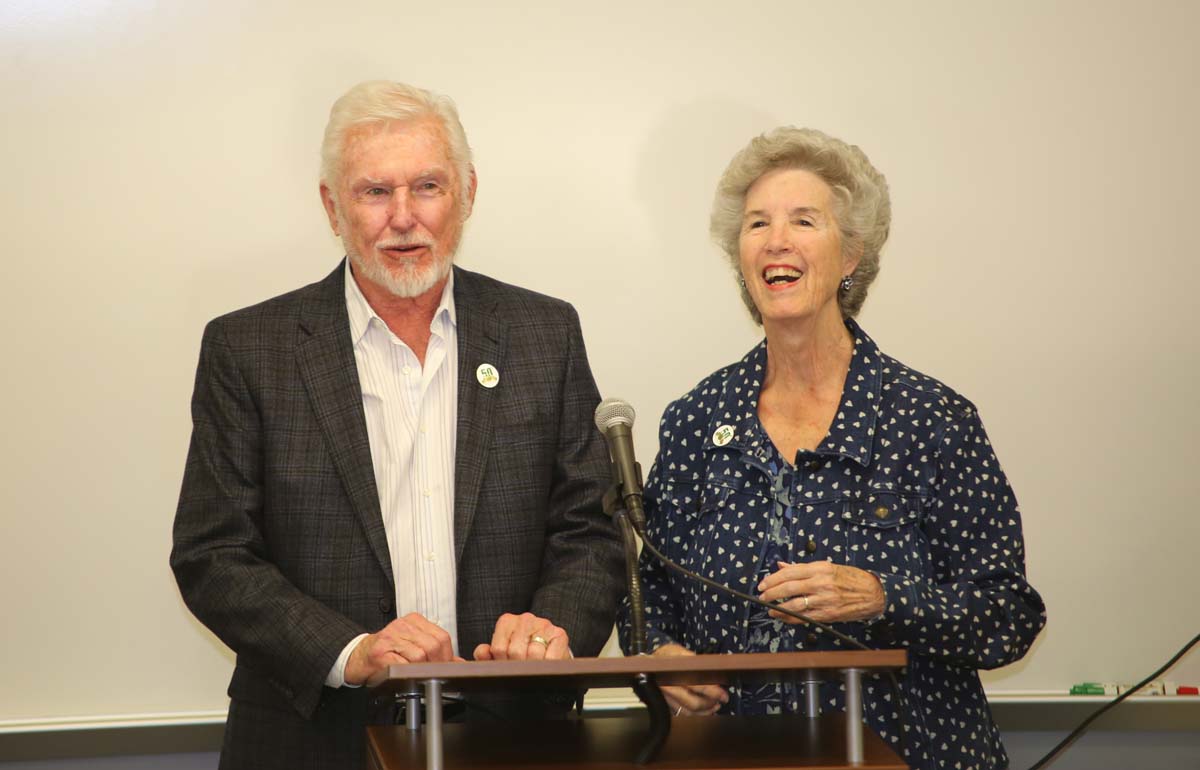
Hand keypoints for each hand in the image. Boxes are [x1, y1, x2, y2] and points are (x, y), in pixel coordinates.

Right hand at [344, 612, 461, 684]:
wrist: (357, 656)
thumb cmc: (386, 653)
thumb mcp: (413, 646)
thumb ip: (436, 652)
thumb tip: (459, 663)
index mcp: (414, 621)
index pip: (442, 637)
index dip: (446, 656)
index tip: (442, 667)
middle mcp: (402, 625)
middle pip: (433, 646)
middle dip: (436, 665)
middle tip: (430, 675)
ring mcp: (390, 637)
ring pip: (420, 655)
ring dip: (421, 670)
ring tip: (415, 675)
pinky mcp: (379, 652)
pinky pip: (402, 665)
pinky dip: (406, 673)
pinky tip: (402, 675)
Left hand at [473, 612, 569, 660]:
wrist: (548, 651)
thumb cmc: (521, 653)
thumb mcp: (500, 653)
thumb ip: (486, 654)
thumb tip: (482, 652)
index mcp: (507, 621)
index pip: (499, 648)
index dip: (502, 662)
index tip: (507, 664)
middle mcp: (525, 619)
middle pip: (516, 651)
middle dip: (517, 665)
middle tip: (521, 668)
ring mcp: (544, 624)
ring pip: (534, 655)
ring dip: (533, 667)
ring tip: (533, 667)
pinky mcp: (560, 634)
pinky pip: (551, 657)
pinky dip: (547, 665)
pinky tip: (545, 665)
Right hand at [652, 644, 726, 715]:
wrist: (647, 663)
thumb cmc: (665, 656)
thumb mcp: (679, 651)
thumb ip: (695, 661)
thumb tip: (713, 669)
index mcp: (673, 674)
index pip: (697, 686)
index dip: (712, 692)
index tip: (723, 695)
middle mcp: (669, 689)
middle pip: (692, 704)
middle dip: (709, 705)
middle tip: (720, 701)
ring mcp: (666, 699)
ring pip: (687, 712)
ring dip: (703, 712)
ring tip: (714, 706)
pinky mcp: (665, 704)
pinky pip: (681, 714)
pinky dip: (694, 715)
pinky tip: (702, 711)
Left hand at [757, 561, 884, 623]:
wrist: (873, 593)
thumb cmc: (850, 578)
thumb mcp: (827, 567)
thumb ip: (802, 568)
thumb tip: (781, 565)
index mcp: (820, 568)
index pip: (789, 572)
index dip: (772, 578)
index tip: (763, 583)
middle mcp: (821, 583)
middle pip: (788, 588)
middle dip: (771, 592)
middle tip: (762, 595)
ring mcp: (824, 600)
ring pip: (794, 604)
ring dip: (778, 608)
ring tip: (770, 609)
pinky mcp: (828, 614)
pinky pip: (804, 617)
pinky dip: (790, 618)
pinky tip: (783, 617)